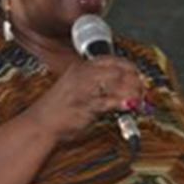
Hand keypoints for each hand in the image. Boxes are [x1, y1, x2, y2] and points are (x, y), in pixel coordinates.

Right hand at [28, 56, 144, 141]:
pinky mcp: (87, 105)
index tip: (139, 76)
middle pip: (119, 70)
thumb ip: (96, 83)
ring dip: (133, 91)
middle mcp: (83, 74)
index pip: (112, 60)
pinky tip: (130, 106)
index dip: (130, 67)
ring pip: (118, 83)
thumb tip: (122, 86)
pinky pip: (111, 101)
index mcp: (81, 67)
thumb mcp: (76, 87)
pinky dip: (124, 103)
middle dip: (136, 80)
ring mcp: (85, 89)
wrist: (41, 122)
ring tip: (139, 100)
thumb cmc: (59, 107)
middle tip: (143, 90)